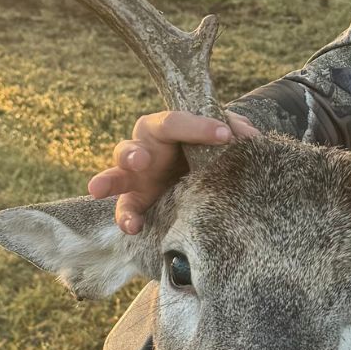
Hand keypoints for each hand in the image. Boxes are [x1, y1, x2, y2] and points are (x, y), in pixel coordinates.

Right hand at [88, 109, 258, 232]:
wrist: (201, 171)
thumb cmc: (207, 145)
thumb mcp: (221, 134)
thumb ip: (234, 129)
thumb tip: (251, 137)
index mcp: (164, 127)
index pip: (175, 122)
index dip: (199, 127)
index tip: (224, 136)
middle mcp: (144, 148)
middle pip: (131, 147)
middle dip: (132, 153)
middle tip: (141, 160)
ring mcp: (136, 176)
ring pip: (116, 176)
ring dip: (110, 180)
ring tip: (99, 188)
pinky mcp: (136, 200)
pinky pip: (125, 210)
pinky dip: (126, 218)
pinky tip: (132, 227)